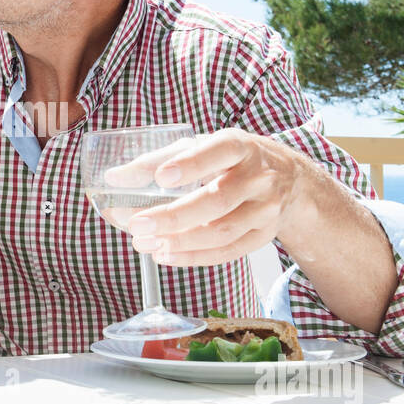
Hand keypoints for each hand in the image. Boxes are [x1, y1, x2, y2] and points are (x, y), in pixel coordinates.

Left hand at [120, 127, 313, 265]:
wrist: (290, 180)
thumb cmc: (234, 160)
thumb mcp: (202, 146)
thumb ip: (158, 159)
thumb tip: (113, 177)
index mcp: (240, 146)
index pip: (219, 152)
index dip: (191, 165)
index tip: (162, 177)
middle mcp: (258, 177)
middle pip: (217, 201)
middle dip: (174, 216)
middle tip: (136, 224)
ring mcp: (265, 210)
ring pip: (222, 232)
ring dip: (179, 242)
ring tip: (143, 243)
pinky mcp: (263, 236)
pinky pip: (227, 252)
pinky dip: (193, 257)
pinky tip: (164, 254)